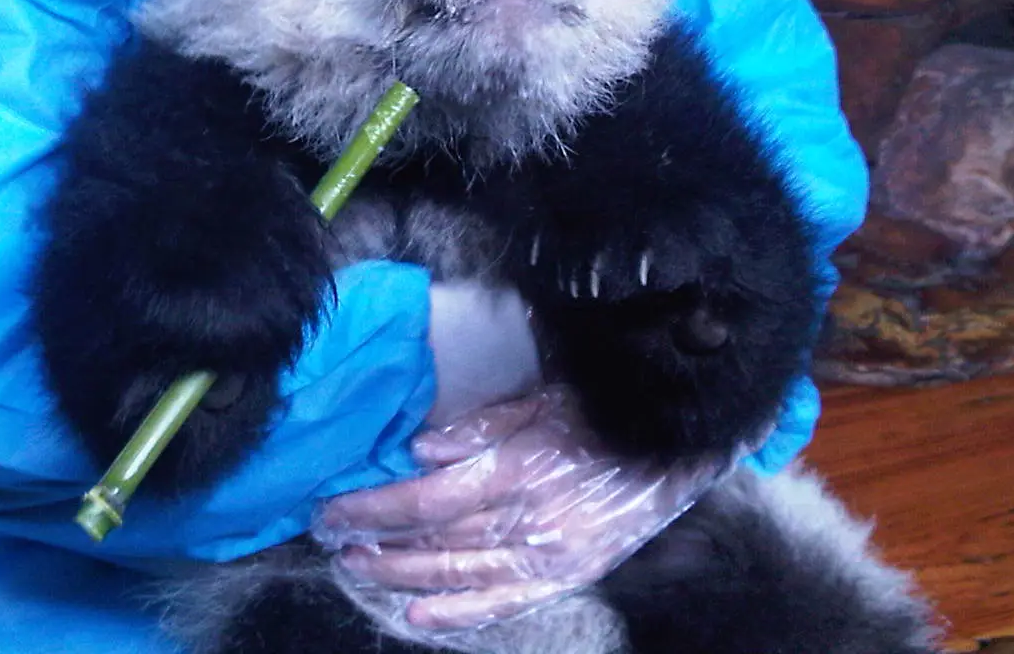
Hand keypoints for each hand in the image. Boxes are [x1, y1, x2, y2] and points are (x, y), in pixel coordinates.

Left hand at [312, 387, 723, 632]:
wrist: (680, 445)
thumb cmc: (607, 407)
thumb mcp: (544, 396)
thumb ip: (482, 426)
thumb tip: (421, 451)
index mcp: (520, 468)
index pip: (429, 498)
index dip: (377, 507)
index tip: (335, 506)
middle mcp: (531, 520)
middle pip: (437, 540)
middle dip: (379, 541)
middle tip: (332, 537)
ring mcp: (552, 556)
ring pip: (461, 575)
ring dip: (404, 576)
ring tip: (359, 567)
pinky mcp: (570, 576)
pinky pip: (505, 603)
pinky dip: (460, 615)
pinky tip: (420, 616)